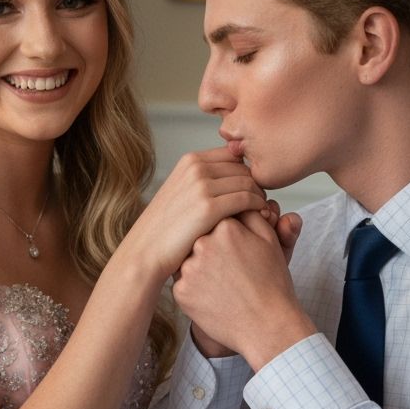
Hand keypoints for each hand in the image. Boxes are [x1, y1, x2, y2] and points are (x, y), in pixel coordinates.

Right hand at [118, 148, 266, 286]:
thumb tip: (234, 176)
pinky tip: (260, 219)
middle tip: (262, 204)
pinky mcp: (208, 207)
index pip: (234, 156)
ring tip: (263, 213)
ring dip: (260, 198)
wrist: (146, 252)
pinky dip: (258, 208)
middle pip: (244, 169)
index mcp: (190, 160)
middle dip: (256, 186)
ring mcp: (201, 186)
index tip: (252, 191)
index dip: (247, 173)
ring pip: (249, 183)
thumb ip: (204, 180)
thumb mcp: (181, 193)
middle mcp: (196, 168)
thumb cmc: (166, 229)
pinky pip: (247, 199)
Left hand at [174, 209, 316, 369]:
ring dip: (201, 266)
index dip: (229, 234)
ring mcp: (188, 269)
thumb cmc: (272, 282)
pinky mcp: (180, 292)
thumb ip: (251, 213)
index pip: (217, 218)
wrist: (267, 325)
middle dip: (213, 248)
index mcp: (224, 225)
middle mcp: (202, 243)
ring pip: (188, 259)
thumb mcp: (269, 240)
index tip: (240, 249)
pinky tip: (214, 295)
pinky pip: (183, 282)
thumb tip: (238, 198)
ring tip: (224, 282)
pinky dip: (195, 287)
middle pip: (200, 236)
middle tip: (232, 268)